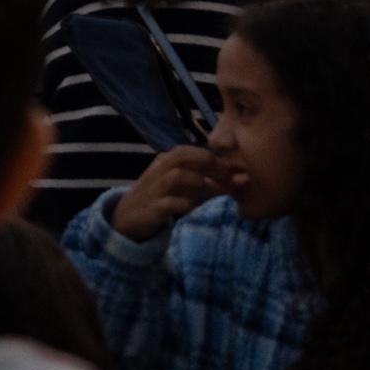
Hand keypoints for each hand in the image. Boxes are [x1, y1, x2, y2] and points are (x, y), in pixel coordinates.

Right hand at [111, 146, 226, 241]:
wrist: (127, 219)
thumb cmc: (161, 199)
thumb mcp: (185, 188)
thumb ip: (209, 183)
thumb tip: (241, 179)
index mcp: (166, 161)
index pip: (192, 150)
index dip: (216, 159)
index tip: (233, 173)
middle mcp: (159, 170)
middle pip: (184, 156)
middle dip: (209, 165)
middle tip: (227, 180)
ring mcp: (154, 188)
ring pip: (178, 176)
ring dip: (201, 184)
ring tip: (215, 194)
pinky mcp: (152, 208)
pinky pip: (171, 202)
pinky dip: (186, 204)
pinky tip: (194, 208)